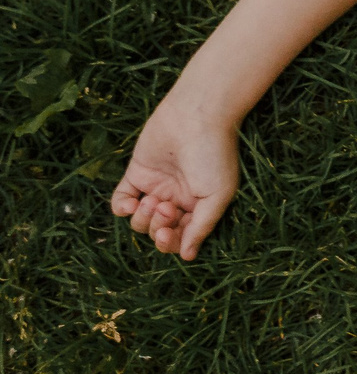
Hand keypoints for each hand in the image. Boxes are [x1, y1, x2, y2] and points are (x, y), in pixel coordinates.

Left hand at [111, 100, 240, 260]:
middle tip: (165, 208)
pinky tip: (129, 204)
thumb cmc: (214, 155)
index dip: (170, 242)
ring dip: (142, 218)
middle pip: (157, 232)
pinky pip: (121, 201)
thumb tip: (188, 256)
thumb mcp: (218, 195)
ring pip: (139, 222)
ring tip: (152, 199)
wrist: (197, 117)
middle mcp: (176, 200)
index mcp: (198, 207)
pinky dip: (120, 209)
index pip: (179, 238)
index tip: (168, 232)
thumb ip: (202, 226)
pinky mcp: (137, 174)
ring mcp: (155, 187)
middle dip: (157, 228)